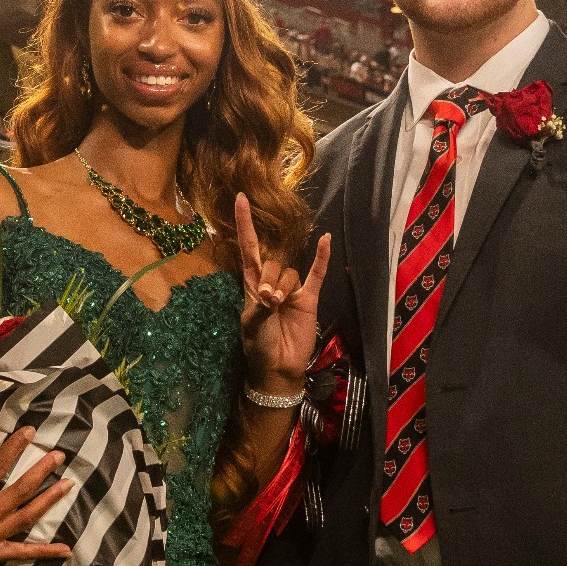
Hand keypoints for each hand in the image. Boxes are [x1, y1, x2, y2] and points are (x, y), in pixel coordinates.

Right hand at [0, 427, 73, 565]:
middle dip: (42, 471)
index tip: (31, 431)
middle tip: (59, 455)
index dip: (16, 446)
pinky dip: (43, 552)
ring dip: (48, 501)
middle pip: (20, 491)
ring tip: (68, 485)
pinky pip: (18, 554)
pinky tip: (65, 550)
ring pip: (25, 518)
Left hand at [235, 193, 329, 399]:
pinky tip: (326, 240)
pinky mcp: (309, 299)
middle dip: (270, 279)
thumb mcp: (252, 325)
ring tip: (279, 305)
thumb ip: (260, 306)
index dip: (244, 224)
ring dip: (284, 285)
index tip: (240, 198)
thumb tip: (271, 295)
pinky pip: (316, 274)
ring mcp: (292, 289)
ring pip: (290, 271)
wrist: (279, 368)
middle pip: (272, 263)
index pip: (248, 247)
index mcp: (250, 284)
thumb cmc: (259, 347)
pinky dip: (322, 259)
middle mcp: (271, 282)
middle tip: (268, 302)